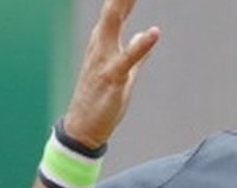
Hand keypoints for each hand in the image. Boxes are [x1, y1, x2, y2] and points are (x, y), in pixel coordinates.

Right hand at [63, 0, 160, 147]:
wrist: (83, 126)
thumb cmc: (102, 98)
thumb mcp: (125, 71)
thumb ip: (137, 52)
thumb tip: (144, 34)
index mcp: (103, 42)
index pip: (117, 10)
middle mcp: (100, 45)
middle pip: (112, 10)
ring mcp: (104, 60)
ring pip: (113, 25)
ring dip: (124, 4)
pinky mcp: (112, 78)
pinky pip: (128, 59)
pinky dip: (141, 45)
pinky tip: (154, 32)